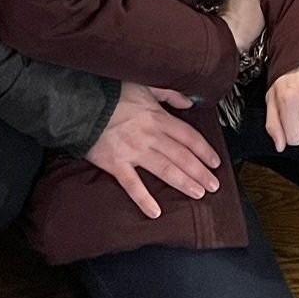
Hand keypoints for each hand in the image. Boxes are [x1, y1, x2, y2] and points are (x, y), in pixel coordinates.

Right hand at [86, 83, 222, 219]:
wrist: (83, 103)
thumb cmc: (114, 93)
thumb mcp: (146, 85)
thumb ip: (169, 93)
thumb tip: (189, 102)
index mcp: (159, 117)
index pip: (189, 137)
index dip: (205, 151)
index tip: (215, 163)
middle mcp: (151, 136)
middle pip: (182, 156)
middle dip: (200, 172)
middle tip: (213, 185)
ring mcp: (134, 151)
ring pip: (165, 170)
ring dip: (183, 183)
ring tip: (198, 194)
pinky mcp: (116, 163)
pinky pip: (133, 185)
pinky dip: (144, 199)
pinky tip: (155, 212)